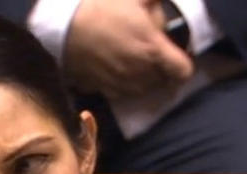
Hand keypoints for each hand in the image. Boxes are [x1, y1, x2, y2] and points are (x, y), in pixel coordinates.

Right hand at [63, 0, 192, 97]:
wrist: (62, 26)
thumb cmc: (100, 7)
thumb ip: (155, 3)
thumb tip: (166, 9)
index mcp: (152, 48)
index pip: (183, 71)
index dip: (184, 64)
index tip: (177, 55)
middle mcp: (141, 72)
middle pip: (164, 81)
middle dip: (163, 69)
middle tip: (153, 53)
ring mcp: (122, 83)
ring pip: (145, 89)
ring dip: (146, 79)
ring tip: (137, 62)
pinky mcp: (104, 89)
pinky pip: (124, 92)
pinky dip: (127, 84)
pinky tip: (119, 69)